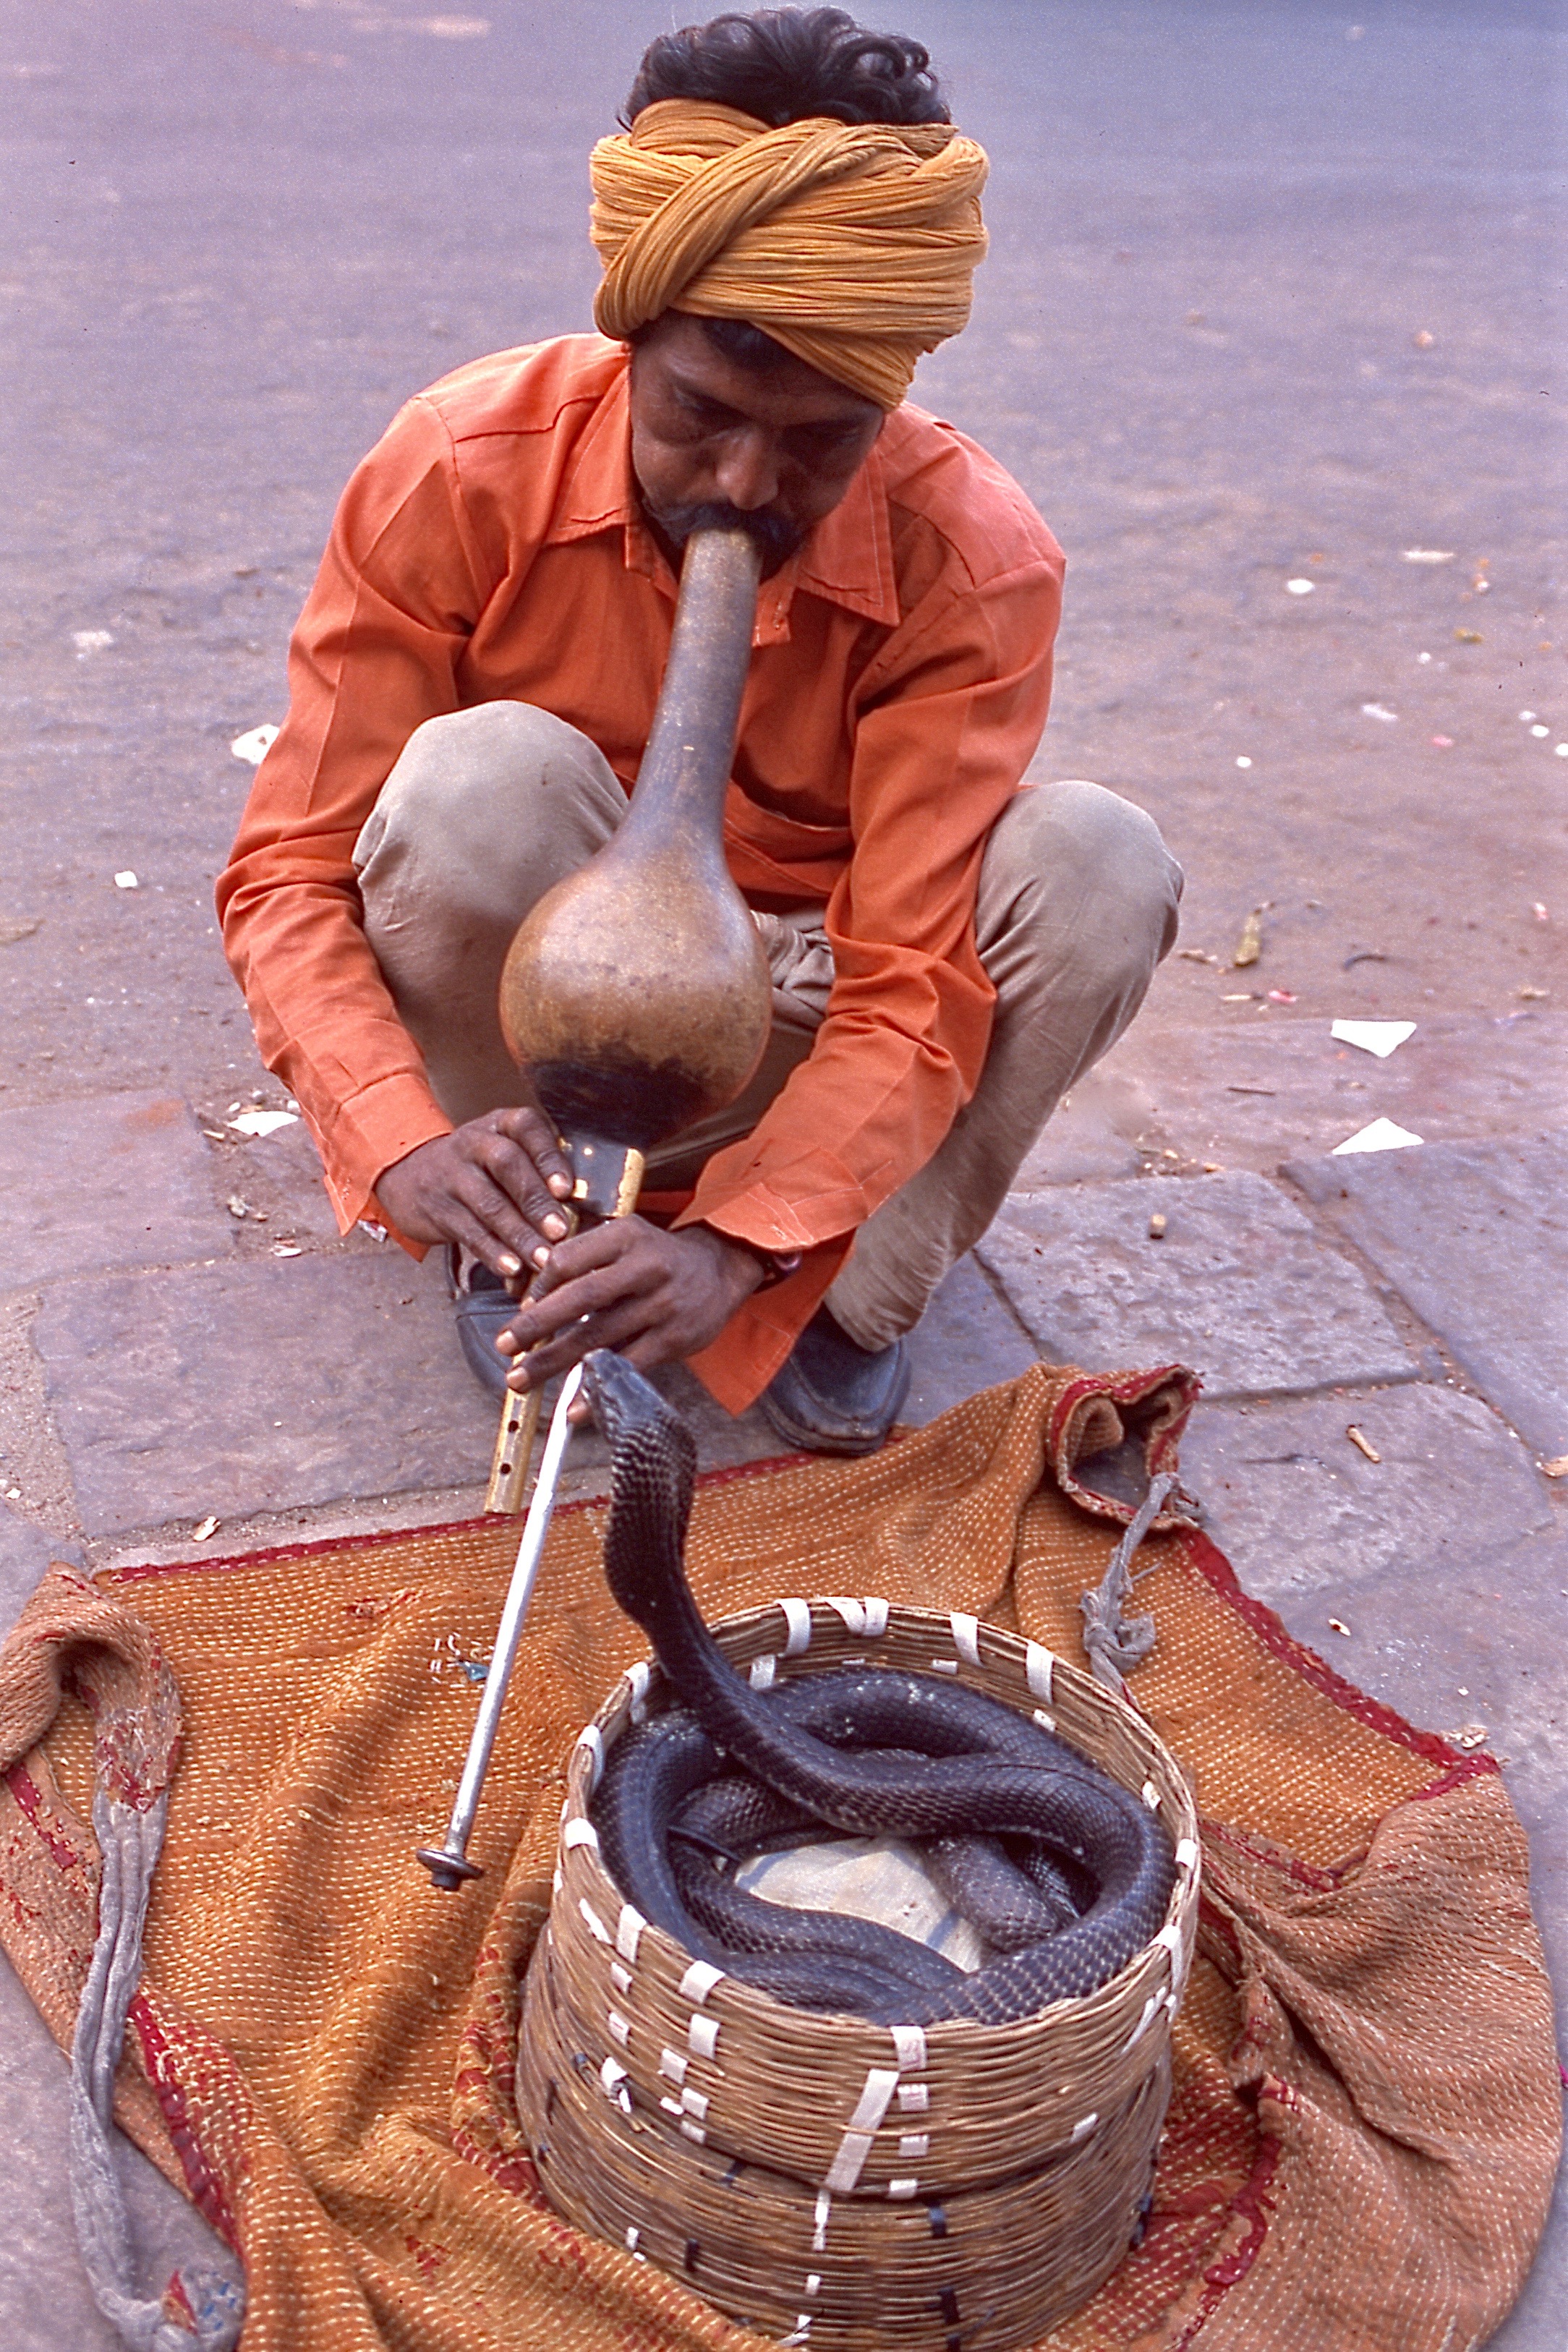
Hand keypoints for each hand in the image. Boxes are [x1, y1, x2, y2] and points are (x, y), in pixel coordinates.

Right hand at [375, 1106, 574, 1277]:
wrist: (408, 1174)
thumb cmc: (477, 1168)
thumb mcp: (502, 1151)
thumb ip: (537, 1170)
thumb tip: (582, 1209)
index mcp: (500, 1125)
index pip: (526, 1127)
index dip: (547, 1157)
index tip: (566, 1189)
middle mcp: (474, 1143)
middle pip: (506, 1165)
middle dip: (535, 1200)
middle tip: (559, 1231)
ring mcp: (452, 1174)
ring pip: (488, 1203)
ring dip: (518, 1234)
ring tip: (542, 1259)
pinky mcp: (438, 1208)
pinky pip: (468, 1231)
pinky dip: (492, 1252)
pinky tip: (511, 1268)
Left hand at [498, 1220, 763, 1407]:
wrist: (719, 1267)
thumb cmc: (656, 1255)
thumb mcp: (623, 1237)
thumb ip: (582, 1258)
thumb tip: (530, 1299)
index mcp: (625, 1236)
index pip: (568, 1260)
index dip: (538, 1287)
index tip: (521, 1308)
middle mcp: (645, 1267)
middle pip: (581, 1299)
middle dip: (536, 1326)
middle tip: (504, 1344)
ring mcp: (661, 1305)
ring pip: (599, 1338)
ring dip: (554, 1361)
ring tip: (521, 1378)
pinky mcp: (674, 1339)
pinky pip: (628, 1368)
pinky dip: (597, 1391)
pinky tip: (572, 1408)